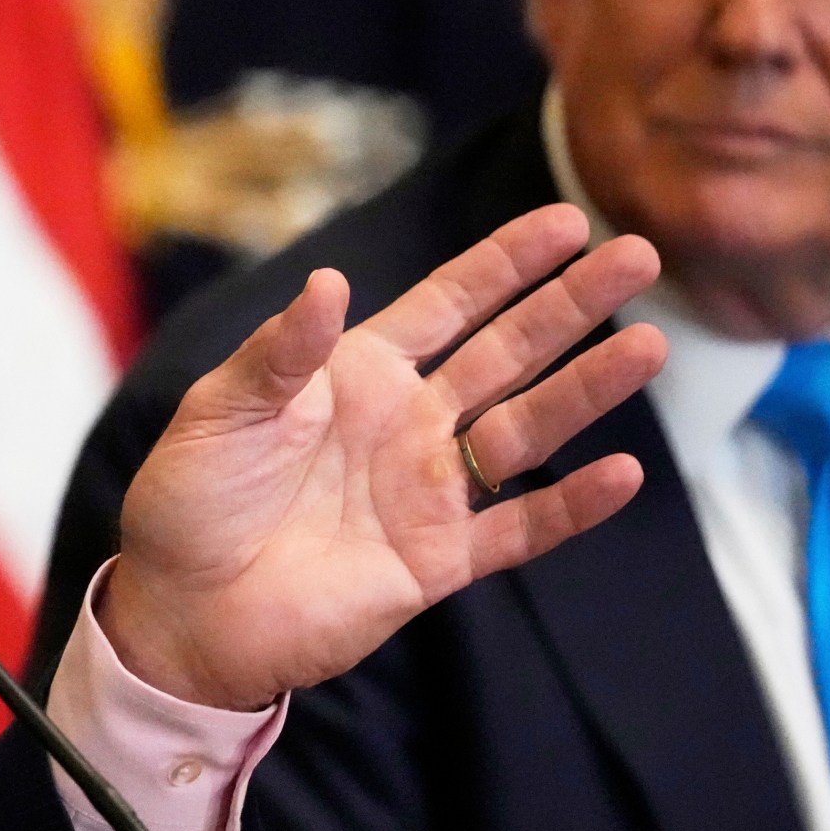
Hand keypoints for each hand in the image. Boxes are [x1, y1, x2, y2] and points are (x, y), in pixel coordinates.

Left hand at [98, 205, 667, 710]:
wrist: (181, 609)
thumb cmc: (190, 501)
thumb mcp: (221, 412)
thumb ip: (281, 352)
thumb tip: (331, 280)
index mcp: (355, 375)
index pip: (448, 304)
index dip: (506, 262)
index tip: (568, 221)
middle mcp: (405, 423)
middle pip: (507, 351)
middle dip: (570, 305)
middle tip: (640, 255)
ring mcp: (428, 490)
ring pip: (528, 428)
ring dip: (587, 389)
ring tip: (648, 346)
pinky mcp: (437, 560)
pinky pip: (518, 528)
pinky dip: (570, 506)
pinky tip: (622, 472)